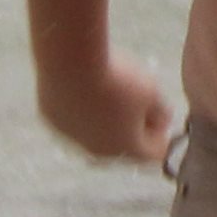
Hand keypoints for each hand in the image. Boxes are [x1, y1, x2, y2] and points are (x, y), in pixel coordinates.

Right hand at [36, 49, 175, 163]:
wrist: (71, 63)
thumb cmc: (116, 78)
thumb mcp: (152, 90)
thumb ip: (162, 110)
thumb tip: (162, 119)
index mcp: (128, 149)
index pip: (155, 153)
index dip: (162, 132)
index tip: (160, 111)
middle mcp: (100, 152)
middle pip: (124, 145)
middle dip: (133, 126)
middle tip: (135, 99)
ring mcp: (73, 139)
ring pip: (96, 132)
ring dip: (105, 117)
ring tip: (107, 89)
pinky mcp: (54, 123)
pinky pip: (74, 119)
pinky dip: (82, 107)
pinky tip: (84, 86)